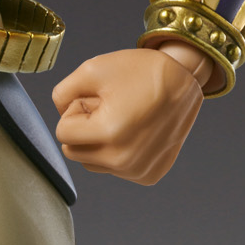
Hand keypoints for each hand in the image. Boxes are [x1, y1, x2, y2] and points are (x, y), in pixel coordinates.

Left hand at [52, 47, 202, 182]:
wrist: (185, 80)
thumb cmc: (140, 71)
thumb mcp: (92, 69)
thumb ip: (61, 94)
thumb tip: (60, 116)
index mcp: (109, 134)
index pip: (63, 133)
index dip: (76, 110)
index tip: (97, 98)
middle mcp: (123, 160)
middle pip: (74, 151)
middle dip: (84, 128)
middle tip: (109, 107)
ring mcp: (138, 171)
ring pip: (92, 163)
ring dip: (99, 142)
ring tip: (123, 118)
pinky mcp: (148, 175)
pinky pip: (115, 169)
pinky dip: (118, 151)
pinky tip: (135, 131)